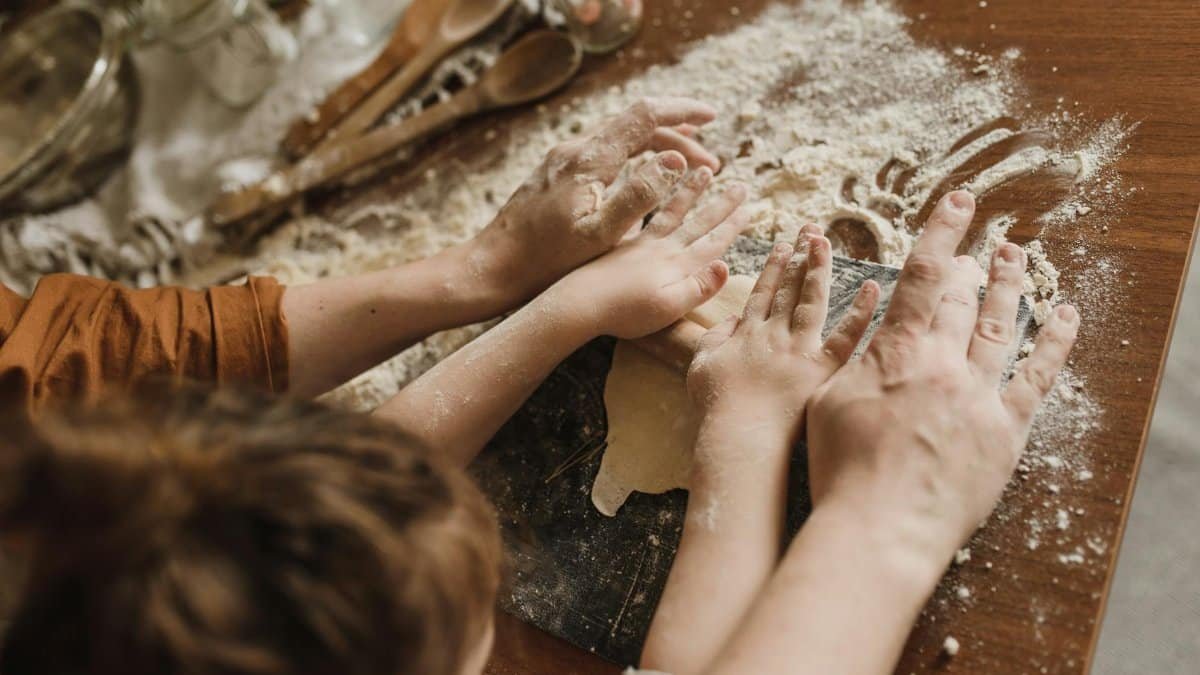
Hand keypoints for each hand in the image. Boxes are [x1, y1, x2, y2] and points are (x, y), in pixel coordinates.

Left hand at [470, 98, 722, 303]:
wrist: (494, 267)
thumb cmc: (546, 261)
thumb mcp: (600, 235)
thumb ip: (639, 195)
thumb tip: (674, 160)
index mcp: (589, 161)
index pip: (644, 116)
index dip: (681, 112)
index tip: (711, 117)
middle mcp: (574, 150)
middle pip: (634, 124)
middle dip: (677, 136)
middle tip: (710, 163)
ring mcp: (562, 159)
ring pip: (619, 137)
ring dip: (657, 147)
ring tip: (687, 168)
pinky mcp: (555, 173)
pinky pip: (604, 152)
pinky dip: (634, 157)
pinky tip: (643, 177)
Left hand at [550, 175, 749, 339]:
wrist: (574, 305)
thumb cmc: (619, 311)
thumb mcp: (665, 308)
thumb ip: (697, 287)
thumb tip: (725, 263)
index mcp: (673, 261)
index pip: (709, 235)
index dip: (731, 223)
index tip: (748, 207)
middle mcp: (657, 246)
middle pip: (693, 217)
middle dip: (719, 202)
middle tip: (740, 185)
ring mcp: (636, 242)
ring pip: (668, 208)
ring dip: (688, 191)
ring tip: (703, 171)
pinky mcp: (616, 243)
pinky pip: (640, 211)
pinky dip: (652, 196)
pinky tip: (650, 183)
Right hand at [686, 225, 879, 451]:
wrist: (738, 432)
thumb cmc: (717, 406)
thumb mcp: (701, 365)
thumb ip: (714, 337)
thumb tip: (731, 319)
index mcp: (746, 333)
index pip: (763, 292)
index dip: (774, 267)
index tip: (784, 245)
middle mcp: (774, 333)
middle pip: (789, 288)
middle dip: (800, 256)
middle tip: (811, 229)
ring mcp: (799, 349)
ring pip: (812, 300)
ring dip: (820, 268)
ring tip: (828, 242)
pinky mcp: (822, 369)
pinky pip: (846, 336)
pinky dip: (860, 312)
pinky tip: (872, 288)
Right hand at [806, 190, 1080, 568]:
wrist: (880, 526)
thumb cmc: (842, 468)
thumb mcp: (829, 400)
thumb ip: (856, 356)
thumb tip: (873, 324)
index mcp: (899, 352)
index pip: (925, 275)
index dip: (942, 231)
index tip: (958, 201)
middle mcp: (945, 363)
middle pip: (965, 298)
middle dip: (971, 264)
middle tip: (977, 244)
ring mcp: (980, 396)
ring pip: (1003, 326)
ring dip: (1011, 286)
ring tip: (1016, 255)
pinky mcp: (1006, 431)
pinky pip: (1037, 378)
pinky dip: (1054, 343)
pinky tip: (1065, 316)